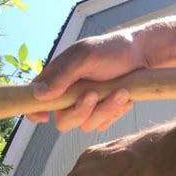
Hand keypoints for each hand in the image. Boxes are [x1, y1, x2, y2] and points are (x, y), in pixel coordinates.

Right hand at [28, 31, 144, 131]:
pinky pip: (102, 125)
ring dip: (105, 109)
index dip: (35, 112)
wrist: (141, 55)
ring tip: (121, 91)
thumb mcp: (84, 56)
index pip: (35, 101)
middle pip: (63, 122)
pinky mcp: (102, 115)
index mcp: (57, 81)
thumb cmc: (111, 50)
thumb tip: (38, 94)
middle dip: (80, 112)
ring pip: (86, 125)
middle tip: (94, 95)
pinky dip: (115, 112)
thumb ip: (62, 75)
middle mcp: (68, 98)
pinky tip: (124, 96)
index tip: (45, 116)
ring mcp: (85, 108)